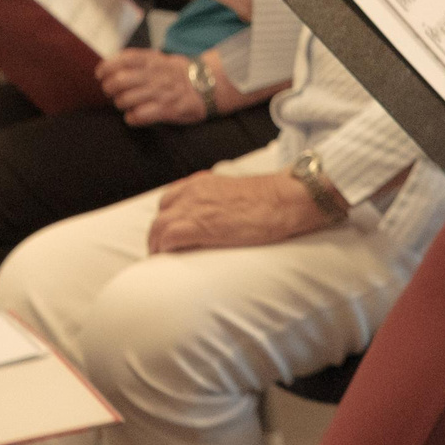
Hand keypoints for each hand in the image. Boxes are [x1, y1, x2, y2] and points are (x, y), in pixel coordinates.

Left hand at [100, 49, 211, 126]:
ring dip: (120, 104)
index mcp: (153, 60)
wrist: (209, 85)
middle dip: (109, 88)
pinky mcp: (167, 110)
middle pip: (119, 80)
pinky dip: (131, 118)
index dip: (107, 67)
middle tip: (112, 92)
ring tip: (126, 104)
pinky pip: (139, 116)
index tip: (101, 74)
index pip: (123, 59)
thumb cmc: (178, 74)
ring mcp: (161, 93)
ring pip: (125, 100)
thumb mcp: (160, 59)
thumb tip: (111, 65)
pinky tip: (135, 116)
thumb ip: (139, 61)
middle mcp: (155, 75)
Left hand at [147, 171, 327, 252]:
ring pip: (158, 227)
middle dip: (159, 233)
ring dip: (157, 245)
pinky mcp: (198, 226)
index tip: (171, 233)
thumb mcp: (240, 192)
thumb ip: (224, 200)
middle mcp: (194, 191)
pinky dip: (164, 250)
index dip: (169, 217)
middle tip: (165, 251)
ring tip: (164, 261)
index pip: (171, 198)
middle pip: (161, 213)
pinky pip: (168, 239)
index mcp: (203, 182)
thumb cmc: (273, 199)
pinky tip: (170, 260)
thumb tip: (226, 218)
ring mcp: (194, 208)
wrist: (286, 199)